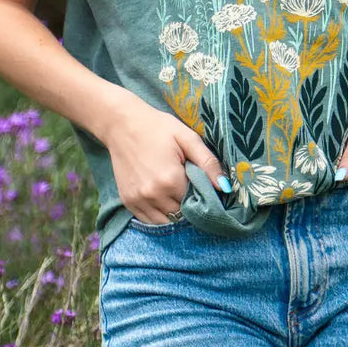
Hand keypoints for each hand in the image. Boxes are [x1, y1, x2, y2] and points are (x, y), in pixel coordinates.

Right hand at [99, 91, 228, 223]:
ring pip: (166, 221)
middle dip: (189, 205)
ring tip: (176, 193)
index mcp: (170, 179)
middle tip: (189, 187)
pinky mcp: (127, 201)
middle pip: (182, 214)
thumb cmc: (158, 128)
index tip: (202, 185)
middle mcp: (153, 194)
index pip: (196, 202)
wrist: (122, 124)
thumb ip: (208, 163)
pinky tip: (163, 198)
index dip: (202, 196)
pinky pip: (148, 220)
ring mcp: (138, 200)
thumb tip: (225, 187)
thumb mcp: (187, 138)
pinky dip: (159, 214)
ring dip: (174, 212)